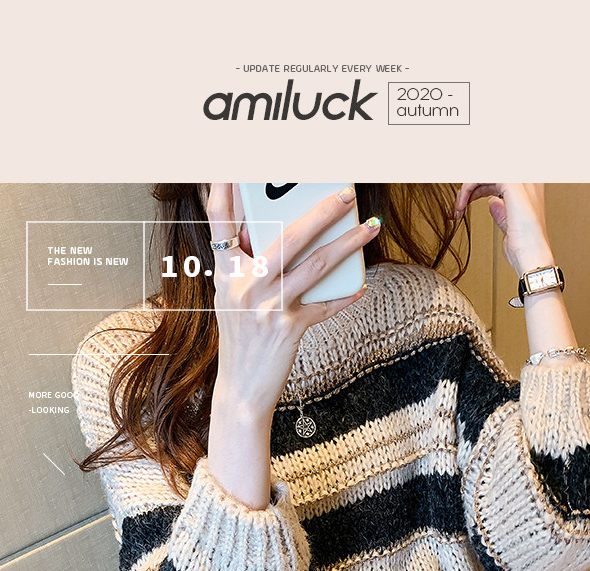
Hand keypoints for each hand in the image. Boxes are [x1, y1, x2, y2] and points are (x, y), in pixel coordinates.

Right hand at [207, 183, 378, 419]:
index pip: (220, 219)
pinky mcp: (288, 328)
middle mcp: (245, 285)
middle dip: (321, 211)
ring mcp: (267, 306)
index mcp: (226, 271)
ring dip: (347, 245)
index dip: (225, 186)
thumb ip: (248, 265)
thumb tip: (276, 232)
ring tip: (369, 229)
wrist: (241, 389)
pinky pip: (324, 305)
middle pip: (287, 236)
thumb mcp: (234, 297)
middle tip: (346, 193)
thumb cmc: (242, 339)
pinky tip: (360, 285)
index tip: (234, 160)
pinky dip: (345, 296)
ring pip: (315, 266)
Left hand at [454, 183, 553, 276]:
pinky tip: (462, 205)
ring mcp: (521, 180)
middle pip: (490, 174)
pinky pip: (481, 176)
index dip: (480, 187)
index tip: (465, 202)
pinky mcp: (511, 183)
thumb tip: (493, 202)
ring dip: (465, 189)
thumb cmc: (524, 249)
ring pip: (484, 173)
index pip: (499, 178)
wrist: (531, 257)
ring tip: (458, 208)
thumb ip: (502, 212)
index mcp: (530, 188)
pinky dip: (466, 189)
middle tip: (458, 206)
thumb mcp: (509, 227)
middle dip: (470, 187)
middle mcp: (528, 180)